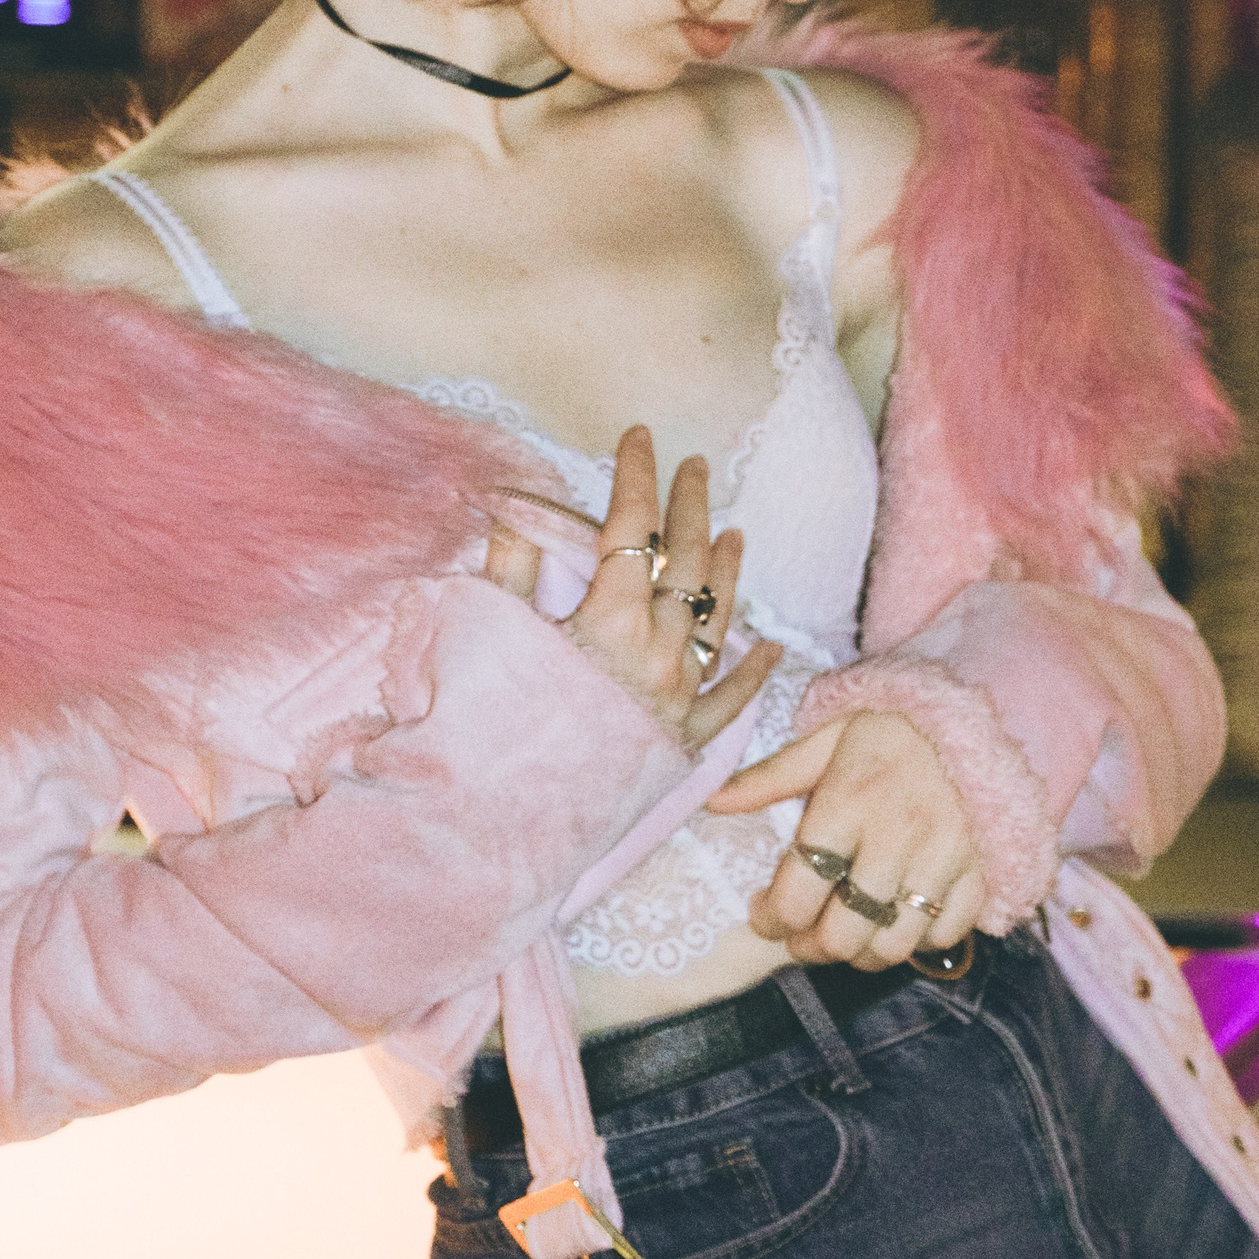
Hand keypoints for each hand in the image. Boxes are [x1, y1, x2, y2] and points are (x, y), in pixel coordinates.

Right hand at [484, 424, 779, 754]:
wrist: (503, 822)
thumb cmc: (489, 726)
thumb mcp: (492, 634)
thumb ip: (513, 568)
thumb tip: (518, 508)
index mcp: (611, 621)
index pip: (631, 528)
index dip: (636, 477)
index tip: (639, 437)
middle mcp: (658, 653)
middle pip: (685, 563)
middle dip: (691, 507)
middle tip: (696, 467)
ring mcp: (678, 697)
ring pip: (717, 619)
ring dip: (726, 572)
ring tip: (734, 533)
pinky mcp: (683, 740)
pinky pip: (730, 700)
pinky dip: (752, 671)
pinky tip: (770, 646)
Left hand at [706, 708, 982, 967]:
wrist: (971, 714)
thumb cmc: (886, 728)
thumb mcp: (824, 738)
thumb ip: (770, 777)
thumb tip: (713, 802)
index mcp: (848, 803)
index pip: (799, 891)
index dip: (771, 918)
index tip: (762, 913)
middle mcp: (895, 838)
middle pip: (844, 932)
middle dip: (811, 947)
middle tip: (799, 938)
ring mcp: (943, 859)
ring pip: (894, 945)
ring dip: (861, 954)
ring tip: (844, 938)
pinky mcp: (979, 871)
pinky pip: (946, 935)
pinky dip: (919, 943)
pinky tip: (897, 923)